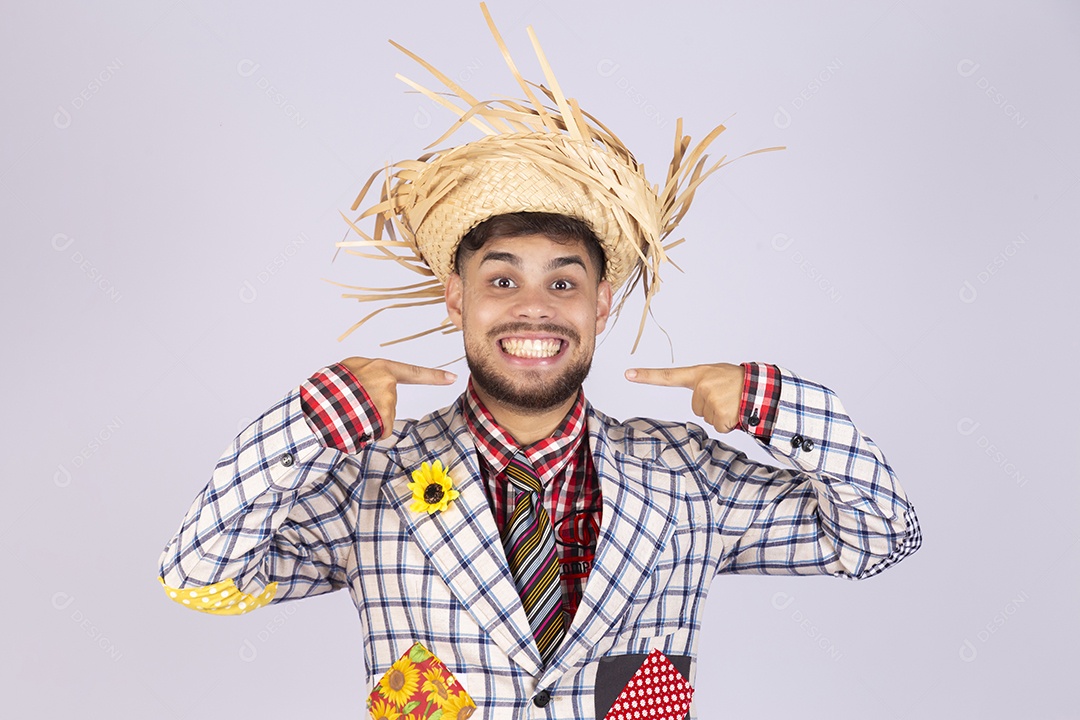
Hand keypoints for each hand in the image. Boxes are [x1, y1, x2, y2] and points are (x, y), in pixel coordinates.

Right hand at [339, 357, 456, 439]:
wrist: (319, 401)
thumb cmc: (331, 385)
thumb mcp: (351, 368)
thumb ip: (369, 374)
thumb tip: (372, 385)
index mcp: (382, 368)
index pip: (414, 372)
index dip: (434, 376)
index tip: (453, 378)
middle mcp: (388, 383)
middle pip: (390, 402)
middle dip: (374, 407)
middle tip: (353, 403)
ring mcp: (387, 400)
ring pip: (383, 417)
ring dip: (369, 419)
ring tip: (350, 411)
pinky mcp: (384, 417)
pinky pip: (380, 429)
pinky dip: (369, 431)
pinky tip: (355, 422)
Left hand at [625, 363, 745, 433]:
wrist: (762, 388)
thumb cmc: (739, 382)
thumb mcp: (718, 375)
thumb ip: (703, 384)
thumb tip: (700, 403)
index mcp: (699, 374)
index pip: (668, 376)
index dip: (647, 376)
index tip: (628, 374)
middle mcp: (702, 386)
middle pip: (695, 407)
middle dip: (710, 406)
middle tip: (726, 397)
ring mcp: (710, 400)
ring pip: (706, 417)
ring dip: (720, 414)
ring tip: (733, 402)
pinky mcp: (719, 414)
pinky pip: (717, 426)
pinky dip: (728, 423)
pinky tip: (736, 411)